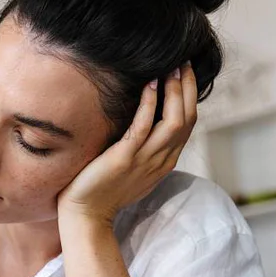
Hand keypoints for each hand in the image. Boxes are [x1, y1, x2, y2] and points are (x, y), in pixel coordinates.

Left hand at [58, 62, 197, 224]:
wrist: (85, 215)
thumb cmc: (101, 189)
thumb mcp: (131, 166)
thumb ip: (142, 146)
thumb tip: (141, 121)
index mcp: (165, 161)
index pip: (188, 124)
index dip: (190, 96)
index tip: (185, 72)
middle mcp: (161, 159)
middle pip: (187, 118)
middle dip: (188, 88)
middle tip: (184, 61)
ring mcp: (145, 159)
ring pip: (174, 120)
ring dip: (175, 91)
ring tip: (172, 67)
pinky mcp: (125, 158)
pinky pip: (144, 126)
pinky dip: (150, 103)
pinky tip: (150, 84)